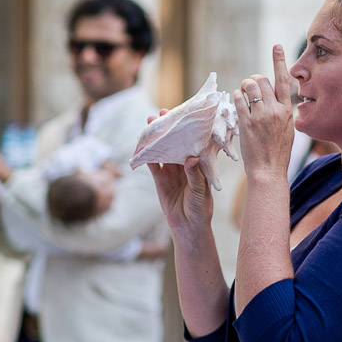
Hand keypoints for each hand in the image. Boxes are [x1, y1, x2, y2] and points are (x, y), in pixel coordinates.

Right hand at [147, 113, 214, 234]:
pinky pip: (152, 165)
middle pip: (174, 143)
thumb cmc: (200, 208)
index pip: (192, 142)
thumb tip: (191, 159)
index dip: (186, 129)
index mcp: (198, 164)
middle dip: (167, 129)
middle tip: (160, 114)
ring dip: (155, 139)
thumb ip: (194, 175)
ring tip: (148, 125)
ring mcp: (171, 171)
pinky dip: (146, 156)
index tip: (181, 115)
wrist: (188, 227)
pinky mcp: (160, 180)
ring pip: (162, 151)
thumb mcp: (200, 190)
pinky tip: (140, 145)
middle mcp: (184, 164)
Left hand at [234, 44, 294, 181]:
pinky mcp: (246, 123)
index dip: (279, 61)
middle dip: (254, 79)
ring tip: (244, 94)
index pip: (284, 80)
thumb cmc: (277, 153)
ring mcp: (261, 116)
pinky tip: (238, 103)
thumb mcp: (287, 129)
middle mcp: (275, 111)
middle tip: (251, 87)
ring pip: (250, 86)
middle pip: (263, 80)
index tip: (276, 46)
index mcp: (287, 111)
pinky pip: (239, 98)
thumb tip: (274, 98)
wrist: (269, 172)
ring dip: (244, 86)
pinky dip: (237, 97)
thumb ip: (282, 112)